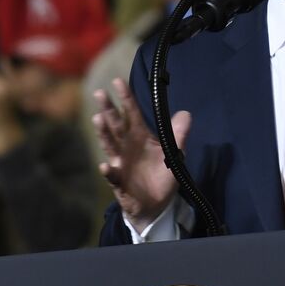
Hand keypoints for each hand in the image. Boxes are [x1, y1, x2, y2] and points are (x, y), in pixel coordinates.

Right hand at [93, 78, 191, 230]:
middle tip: (100, 93)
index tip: (117, 81)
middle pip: (116, 125)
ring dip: (104, 133)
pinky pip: (113, 176)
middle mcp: (127, 147)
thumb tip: (186, 113)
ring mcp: (121, 164)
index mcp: (140, 137)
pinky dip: (108, 171)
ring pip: (110, 146)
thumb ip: (178, 134)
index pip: (132, 114)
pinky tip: (105, 166)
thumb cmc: (161, 176)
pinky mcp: (119, 183)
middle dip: (108, 109)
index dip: (126, 98)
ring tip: (98, 119)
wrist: (157, 204)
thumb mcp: (174, 154)